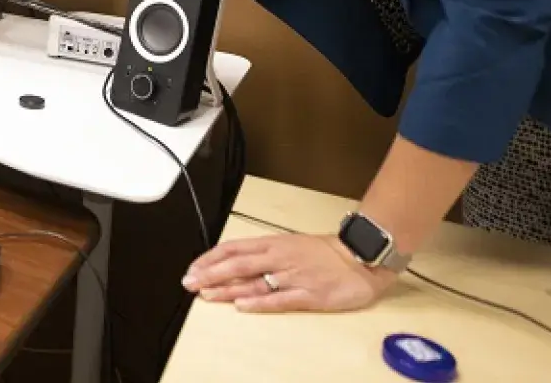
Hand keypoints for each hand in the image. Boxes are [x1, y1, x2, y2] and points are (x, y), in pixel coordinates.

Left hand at [182, 233, 394, 313]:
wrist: (360, 257)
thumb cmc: (324, 252)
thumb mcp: (289, 245)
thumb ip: (264, 255)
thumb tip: (234, 264)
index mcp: (273, 244)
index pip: (233, 248)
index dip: (210, 259)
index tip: (192, 269)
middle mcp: (279, 258)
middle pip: (238, 265)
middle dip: (210, 274)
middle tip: (190, 283)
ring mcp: (293, 276)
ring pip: (254, 282)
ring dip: (228, 289)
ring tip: (207, 295)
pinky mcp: (309, 294)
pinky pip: (280, 299)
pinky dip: (260, 302)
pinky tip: (242, 306)